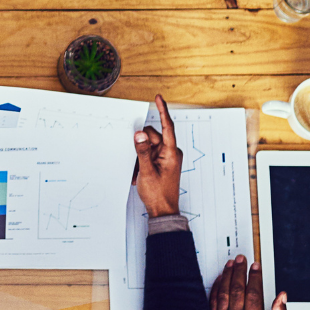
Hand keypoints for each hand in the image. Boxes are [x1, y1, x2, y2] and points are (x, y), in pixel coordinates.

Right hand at [132, 94, 182, 216]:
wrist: (163, 210)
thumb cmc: (159, 194)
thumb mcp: (147, 171)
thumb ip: (142, 151)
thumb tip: (139, 134)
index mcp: (172, 152)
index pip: (167, 126)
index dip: (162, 111)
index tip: (158, 98)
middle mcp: (171, 152)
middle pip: (153, 136)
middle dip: (142, 144)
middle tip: (138, 160)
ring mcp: (166, 157)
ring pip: (149, 145)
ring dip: (141, 155)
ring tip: (139, 171)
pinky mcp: (162, 162)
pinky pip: (149, 153)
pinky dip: (142, 160)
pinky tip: (140, 173)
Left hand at [211, 255, 285, 309]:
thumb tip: (282, 296)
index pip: (253, 293)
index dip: (254, 277)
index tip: (255, 266)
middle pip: (237, 289)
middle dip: (239, 271)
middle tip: (241, 258)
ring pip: (224, 292)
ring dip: (227, 275)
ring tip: (231, 263)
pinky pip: (213, 300)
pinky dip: (216, 287)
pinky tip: (219, 278)